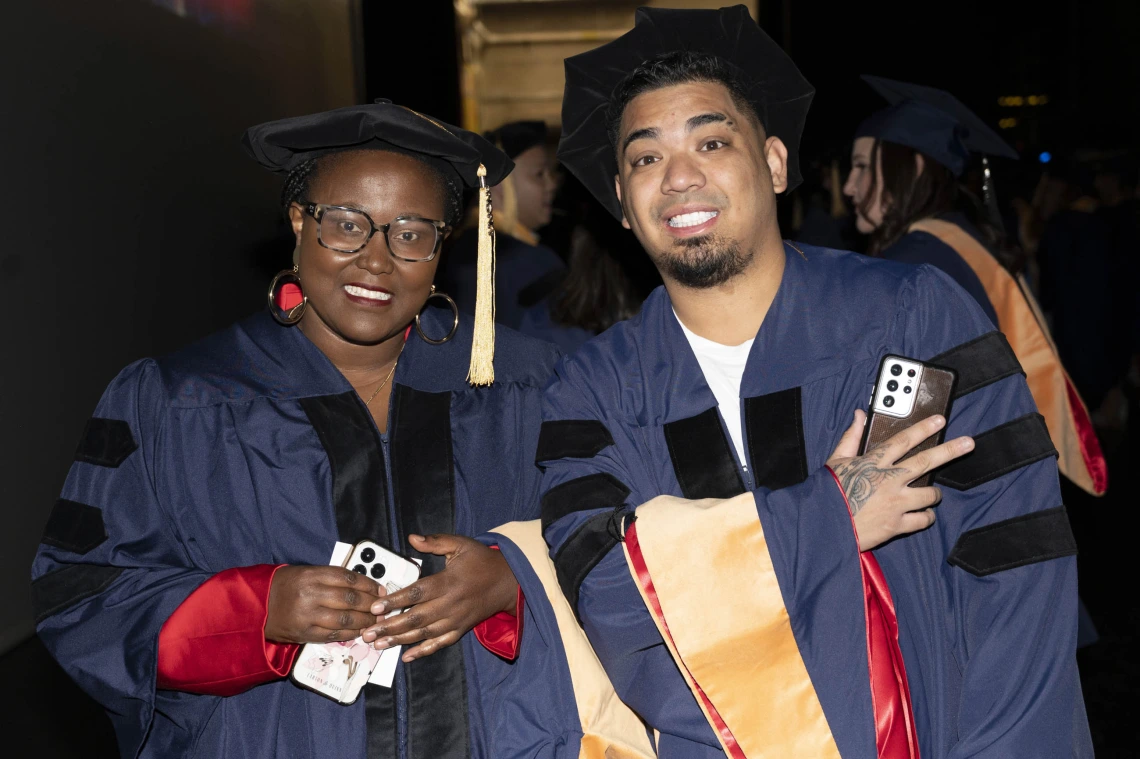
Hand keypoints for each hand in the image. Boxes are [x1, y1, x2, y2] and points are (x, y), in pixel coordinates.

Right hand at [264, 565, 380, 643]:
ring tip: (376, 620)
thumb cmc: (283, 586)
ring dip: (365, 621)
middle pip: (350, 600)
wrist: (255, 606)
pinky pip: (334, 635)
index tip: (380, 588)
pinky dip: (351, 634)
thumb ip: (330, 577)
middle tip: (383, 606)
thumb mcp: (304, 572)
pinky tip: (361, 631)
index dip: (369, 584)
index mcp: (311, 575)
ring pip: (346, 619)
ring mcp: (307, 616)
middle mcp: (310, 595)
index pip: (348, 578)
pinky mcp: (305, 634)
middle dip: (371, 604)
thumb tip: (362, 584)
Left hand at [360, 534, 517, 662]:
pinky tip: (407, 657)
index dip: (396, 600)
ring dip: (400, 640)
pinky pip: (440, 643)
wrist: (509, 582)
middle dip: (390, 626)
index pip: (417, 592)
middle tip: (368, 632)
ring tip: (378, 645)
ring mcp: (456, 619)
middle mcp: (451, 604)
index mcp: (448, 582)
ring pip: (425, 633)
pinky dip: (424, 651)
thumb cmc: (482, 561)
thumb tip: (412, 538)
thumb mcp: (461, 544)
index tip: (376, 607)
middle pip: (416, 617)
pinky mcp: (461, 629)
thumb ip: (436, 542)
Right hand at [827, 410, 974, 551]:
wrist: (822, 525)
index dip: (923, 428)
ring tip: (935, 494)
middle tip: (969, 443)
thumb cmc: (827, 491)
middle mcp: (889, 480)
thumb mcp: (836, 460)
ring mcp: (895, 503)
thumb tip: (859, 415)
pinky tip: (924, 514)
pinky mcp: (896, 525)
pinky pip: (922, 520)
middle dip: (950, 450)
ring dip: (935, 493)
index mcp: (873, 462)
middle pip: (926, 461)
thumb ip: (851, 436)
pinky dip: (926, 517)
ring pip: (930, 494)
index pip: (903, 440)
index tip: (940, 420)